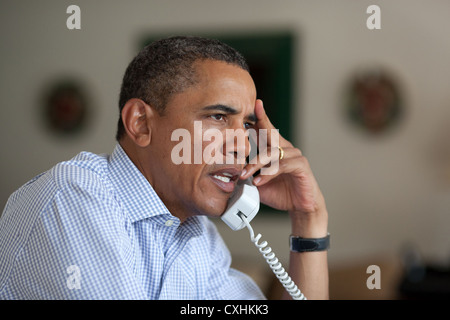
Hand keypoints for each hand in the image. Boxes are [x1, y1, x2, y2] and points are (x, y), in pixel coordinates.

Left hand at [240, 100, 327, 234]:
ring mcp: (295, 156)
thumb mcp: (258, 182)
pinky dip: (269, 173)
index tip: (254, 104)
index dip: (261, 116)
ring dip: (255, 164)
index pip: (267, 129)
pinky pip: (282, 165)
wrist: (299, 207)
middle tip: (242, 129)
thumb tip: (229, 172)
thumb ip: (247, 174)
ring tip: (244, 175)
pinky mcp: (301, 166)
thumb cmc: (280, 192)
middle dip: (258, 127)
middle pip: (270, 134)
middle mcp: (286, 148)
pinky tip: (259, 181)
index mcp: (275, 148)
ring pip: (272, 153)